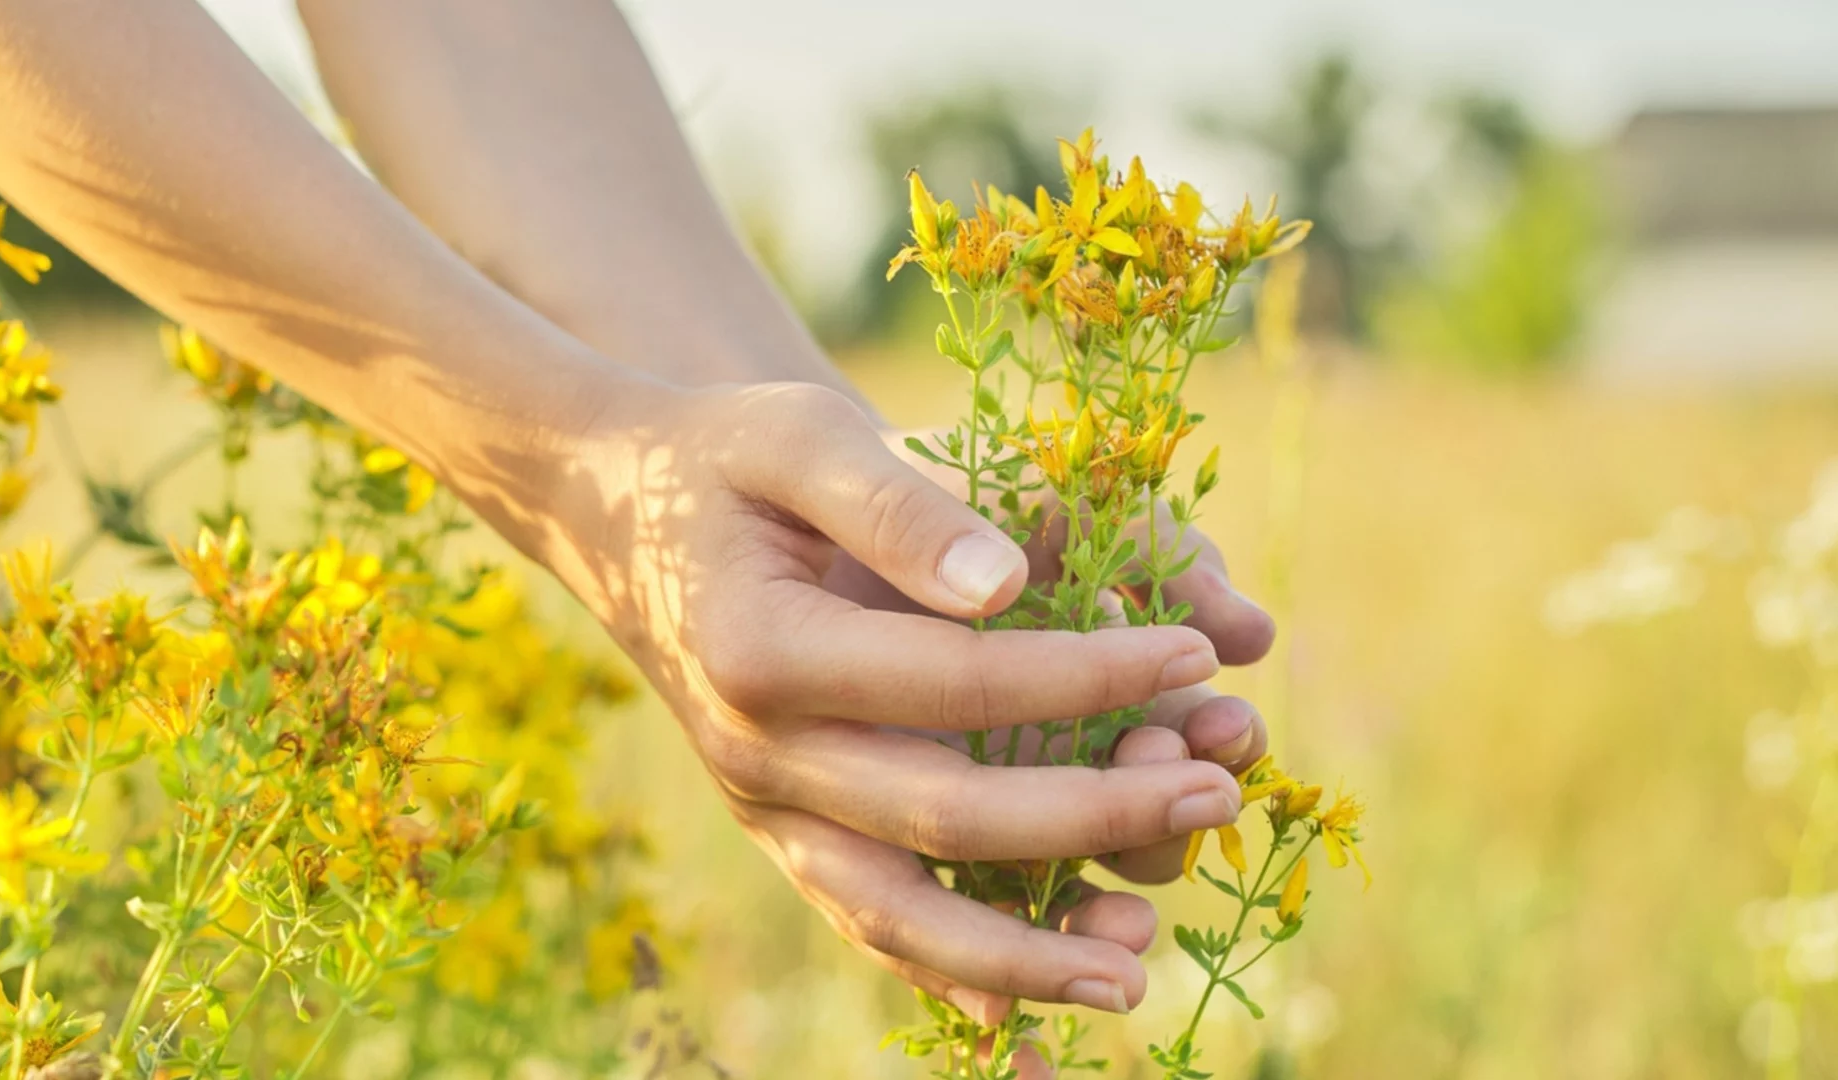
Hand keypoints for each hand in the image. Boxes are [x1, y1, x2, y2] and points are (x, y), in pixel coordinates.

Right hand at [503, 377, 1246, 1021]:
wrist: (622, 514)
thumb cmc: (730, 460)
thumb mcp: (804, 436)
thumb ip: (900, 503)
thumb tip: (1009, 585)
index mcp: (762, 651)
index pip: (955, 684)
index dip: (1085, 675)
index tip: (1194, 654)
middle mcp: (758, 754)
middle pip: (943, 819)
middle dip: (1092, 817)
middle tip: (1214, 796)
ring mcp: (765, 810)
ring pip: (897, 916)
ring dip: (1022, 954)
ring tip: (1135, 968)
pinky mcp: (782, 834)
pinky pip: (865, 922)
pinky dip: (945, 975)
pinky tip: (1024, 1007)